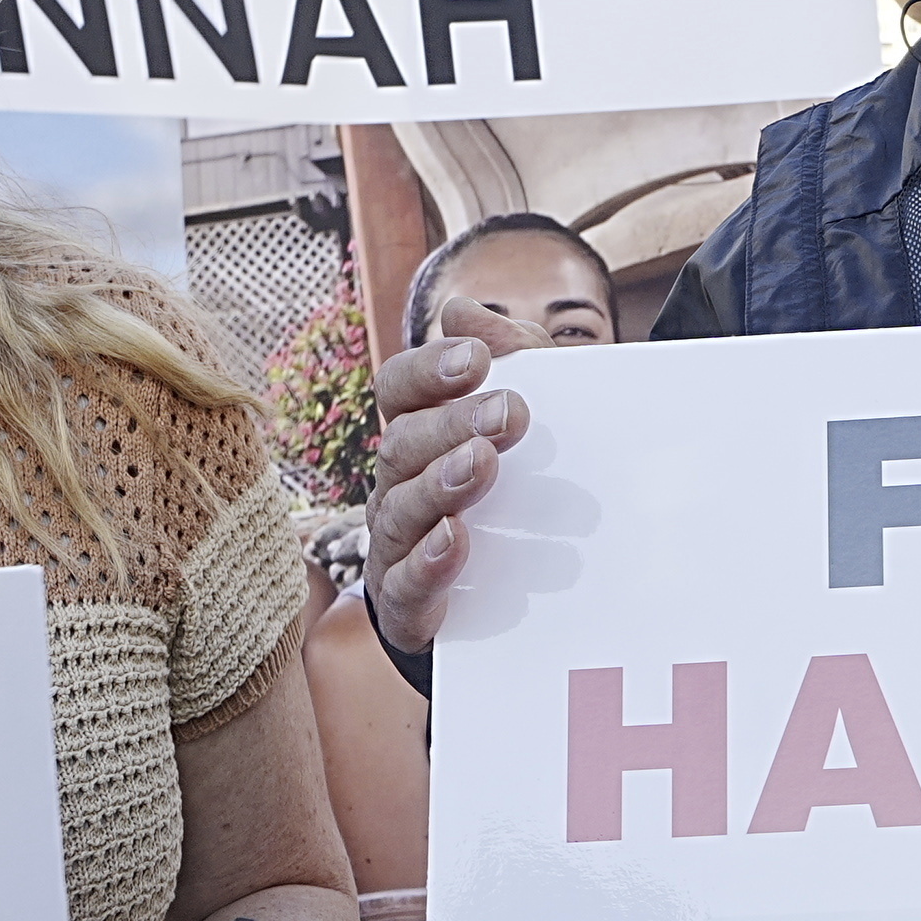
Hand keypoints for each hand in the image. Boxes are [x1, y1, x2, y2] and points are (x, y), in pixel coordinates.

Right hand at [361, 333, 527, 658]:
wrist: (507, 610)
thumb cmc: (510, 497)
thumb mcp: (524, 423)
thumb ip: (509, 363)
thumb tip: (461, 310)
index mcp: (419, 434)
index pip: (400, 390)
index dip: (428, 371)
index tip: (477, 359)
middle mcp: (397, 485)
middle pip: (402, 444)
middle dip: (452, 424)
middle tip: (512, 414)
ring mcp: (396, 545)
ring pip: (400, 508)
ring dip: (441, 483)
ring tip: (484, 465)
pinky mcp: (407, 605)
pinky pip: (405, 582)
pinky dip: (428, 560)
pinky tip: (457, 539)